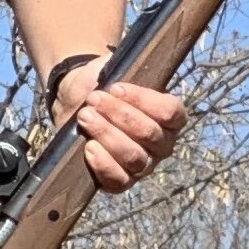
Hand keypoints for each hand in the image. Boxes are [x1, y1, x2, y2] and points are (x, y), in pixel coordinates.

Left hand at [59, 70, 186, 192]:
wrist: (77, 102)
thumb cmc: (104, 87)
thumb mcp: (115, 69)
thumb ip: (125, 67)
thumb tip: (117, 71)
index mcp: (170, 116)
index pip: (170, 112)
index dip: (143, 101)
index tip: (116, 88)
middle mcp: (162, 144)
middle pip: (149, 134)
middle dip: (118, 115)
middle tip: (93, 100)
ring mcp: (144, 165)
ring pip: (134, 157)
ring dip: (107, 135)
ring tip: (86, 117)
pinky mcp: (122, 181)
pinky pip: (119, 180)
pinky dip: (103, 164)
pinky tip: (89, 147)